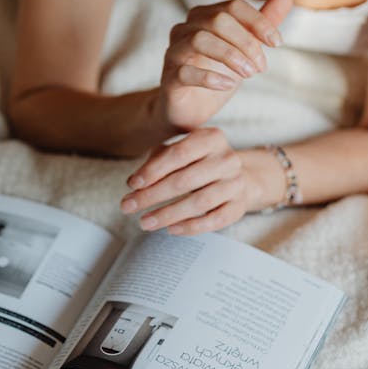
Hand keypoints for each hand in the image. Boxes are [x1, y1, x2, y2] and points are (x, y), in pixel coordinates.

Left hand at [120, 127, 267, 234]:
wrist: (239, 176)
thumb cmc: (199, 162)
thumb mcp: (179, 152)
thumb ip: (156, 162)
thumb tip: (133, 183)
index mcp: (211, 138)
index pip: (179, 154)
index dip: (153, 170)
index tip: (132, 185)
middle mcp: (227, 159)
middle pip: (185, 180)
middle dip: (153, 196)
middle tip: (128, 207)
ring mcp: (236, 184)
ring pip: (199, 202)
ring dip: (168, 214)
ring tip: (144, 222)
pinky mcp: (239, 207)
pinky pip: (214, 220)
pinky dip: (191, 227)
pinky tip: (170, 229)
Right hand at [157, 0, 292, 131]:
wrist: (190, 108)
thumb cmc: (216, 73)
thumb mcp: (245, 48)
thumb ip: (263, 22)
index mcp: (204, 17)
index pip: (233, 7)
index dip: (258, 22)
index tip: (277, 43)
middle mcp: (185, 28)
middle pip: (217, 20)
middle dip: (245, 43)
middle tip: (261, 66)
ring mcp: (174, 52)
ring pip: (200, 40)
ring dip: (231, 57)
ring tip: (248, 75)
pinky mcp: (169, 77)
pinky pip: (186, 70)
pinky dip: (211, 77)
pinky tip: (228, 85)